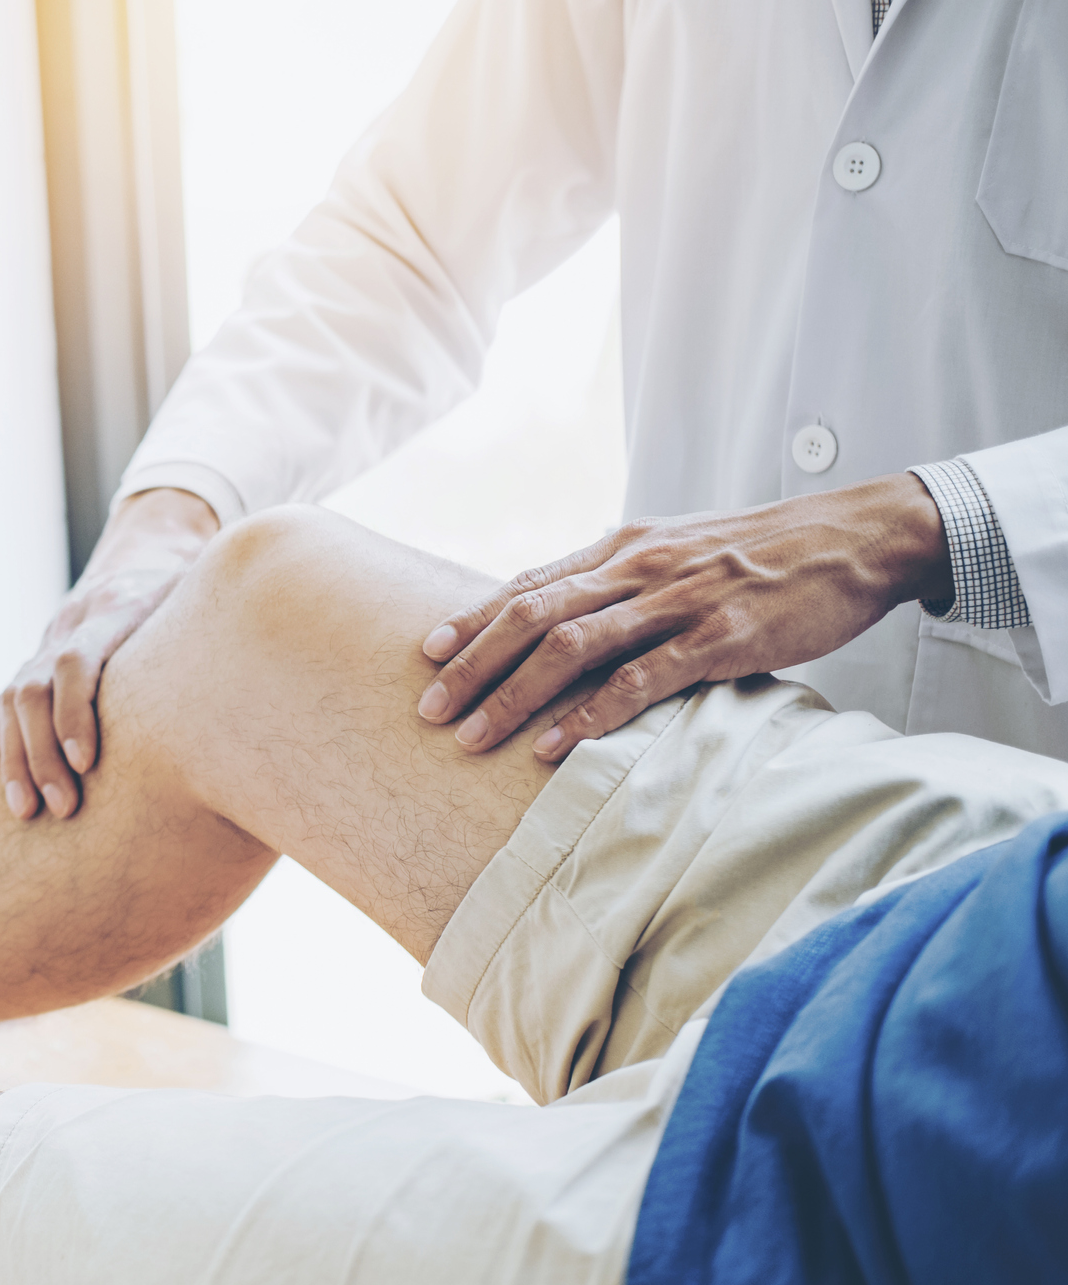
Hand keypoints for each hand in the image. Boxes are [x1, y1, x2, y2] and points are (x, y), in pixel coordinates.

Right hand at [0, 488, 219, 818]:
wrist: (149, 554)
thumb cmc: (194, 591)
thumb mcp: (212, 592)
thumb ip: (228, 615)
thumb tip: (280, 637)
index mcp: (115, 609)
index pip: (76, 661)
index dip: (75, 712)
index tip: (89, 763)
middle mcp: (70, 627)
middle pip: (33, 689)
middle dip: (42, 754)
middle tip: (62, 808)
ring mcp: (45, 645)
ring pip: (9, 702)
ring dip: (14, 759)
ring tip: (25, 813)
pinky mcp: (33, 664)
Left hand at [415, 471, 953, 760]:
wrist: (855, 537)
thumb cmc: (762, 552)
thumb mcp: (678, 551)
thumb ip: (622, 580)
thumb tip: (567, 615)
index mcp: (623, 546)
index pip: (530, 583)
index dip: (474, 618)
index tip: (428, 652)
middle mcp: (637, 568)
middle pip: (533, 616)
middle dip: (474, 666)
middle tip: (429, 708)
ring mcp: (677, 601)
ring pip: (572, 648)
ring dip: (515, 696)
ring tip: (473, 738)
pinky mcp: (719, 636)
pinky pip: (639, 680)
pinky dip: (590, 716)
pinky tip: (554, 747)